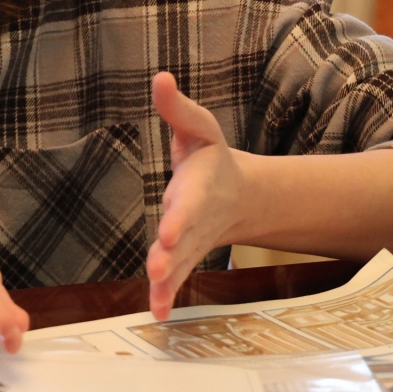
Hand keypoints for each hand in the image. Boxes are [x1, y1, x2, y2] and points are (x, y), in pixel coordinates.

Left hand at [146, 72, 246, 320]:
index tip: (167, 233)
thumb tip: (159, 77)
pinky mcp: (184, 257)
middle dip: (171, 255)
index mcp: (198, 187)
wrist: (236, 194)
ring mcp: (192, 242)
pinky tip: (157, 313)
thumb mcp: (196, 128)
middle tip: (157, 268)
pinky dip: (168, 296)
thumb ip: (176, 108)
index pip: (188, 204)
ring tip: (156, 298)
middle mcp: (196, 219)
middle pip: (184, 240)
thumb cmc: (209, 157)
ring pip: (180, 265)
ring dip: (168, 281)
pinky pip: (177, 279)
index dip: (179, 218)